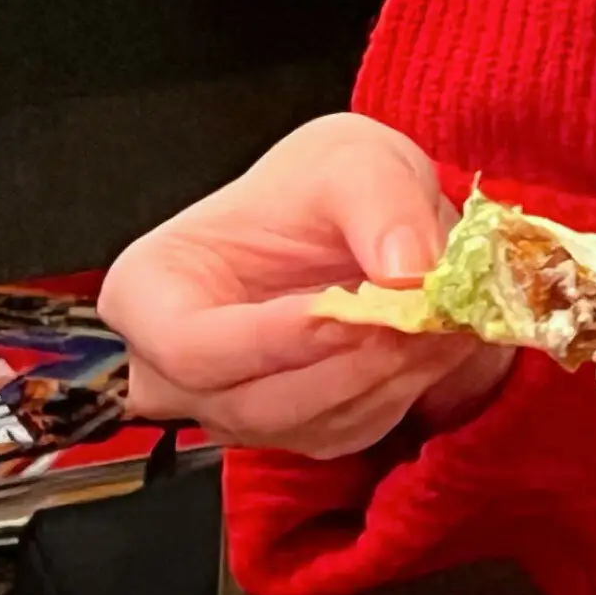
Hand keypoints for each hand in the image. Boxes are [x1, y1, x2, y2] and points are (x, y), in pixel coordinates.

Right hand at [101, 110, 514, 458]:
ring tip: (447, 323)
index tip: (352, 314)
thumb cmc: (318, 186)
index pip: (191, 346)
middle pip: (252, 402)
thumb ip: (381, 206)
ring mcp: (231, 408)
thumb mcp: (354, 161)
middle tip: (426, 321)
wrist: (349, 218)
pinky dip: (399, 392)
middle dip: (349, 364)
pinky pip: (344, 433)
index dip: (271, 341)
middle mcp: (173, 368)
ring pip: (307, 423)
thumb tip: (409, 275)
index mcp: (148, 291)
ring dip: (387, 379)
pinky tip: (438, 346)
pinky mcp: (293, 430)